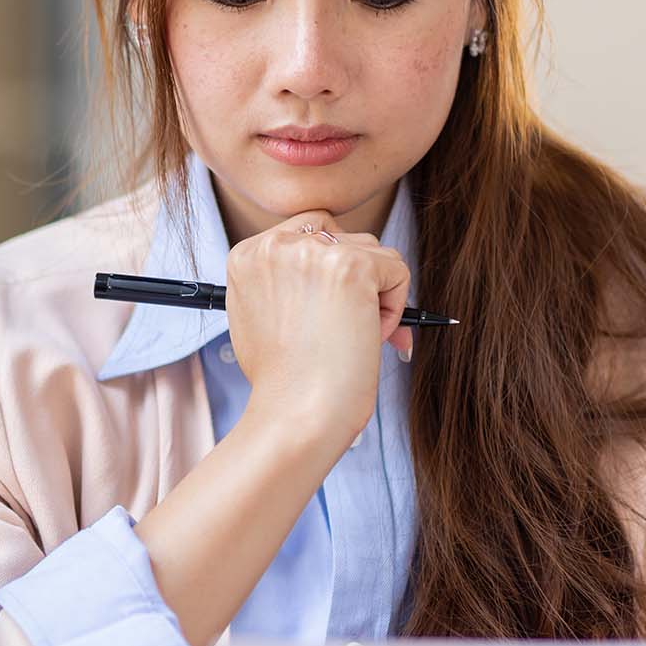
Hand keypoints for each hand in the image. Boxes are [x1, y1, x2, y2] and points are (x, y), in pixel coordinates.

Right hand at [224, 209, 412, 456]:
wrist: (295, 413)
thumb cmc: (283, 381)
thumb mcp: (263, 318)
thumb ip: (287, 285)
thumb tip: (335, 280)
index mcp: (248, 255)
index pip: (306, 232)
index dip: (326, 270)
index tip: (326, 308)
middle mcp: (275, 245)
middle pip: (341, 236)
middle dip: (355, 278)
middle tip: (349, 325)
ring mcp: (312, 253)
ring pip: (373, 251)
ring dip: (375, 294)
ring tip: (354, 335)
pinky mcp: (352, 266)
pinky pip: (396, 270)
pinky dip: (396, 306)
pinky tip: (371, 335)